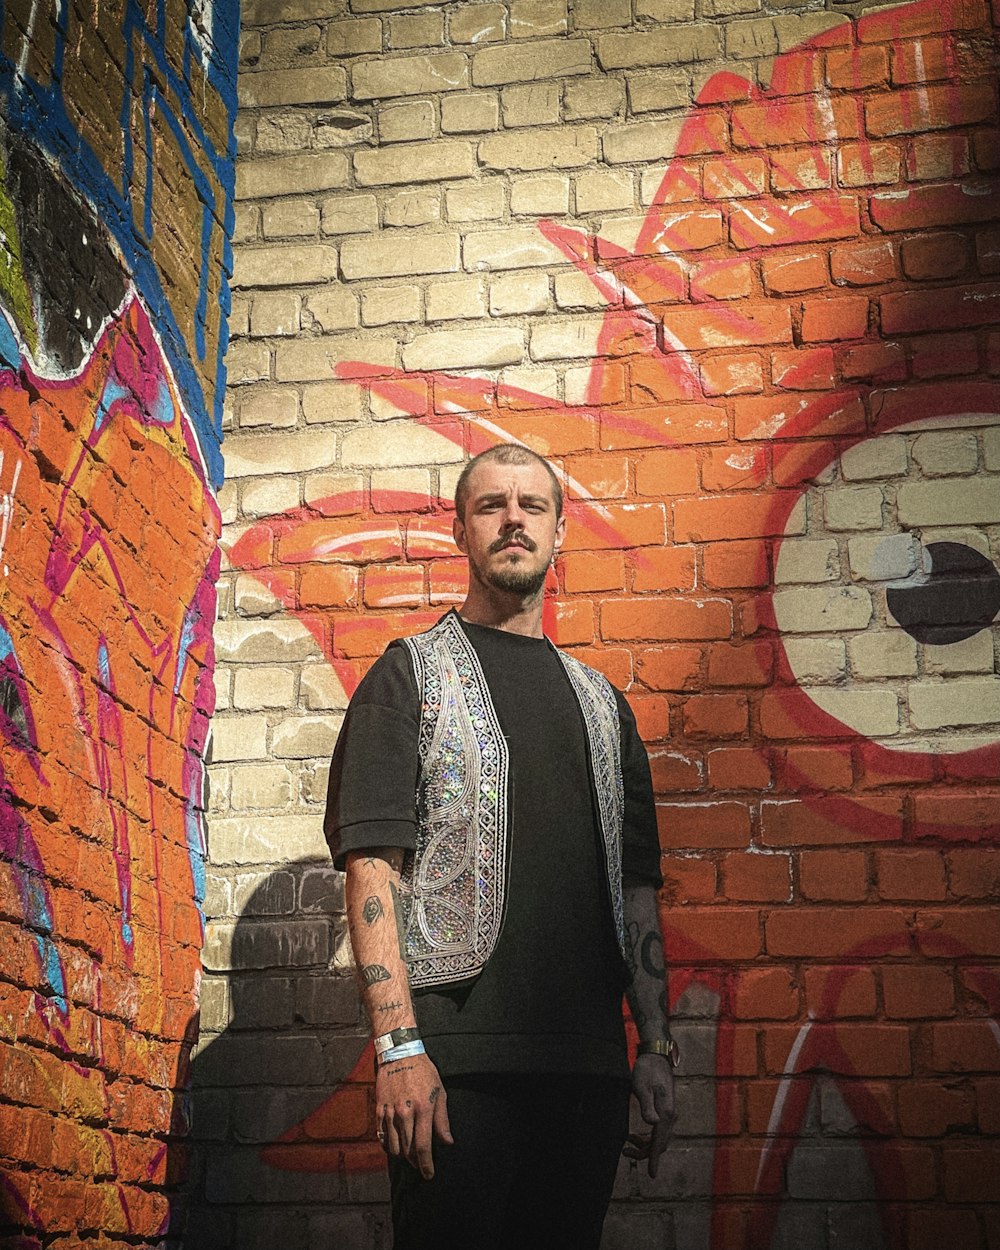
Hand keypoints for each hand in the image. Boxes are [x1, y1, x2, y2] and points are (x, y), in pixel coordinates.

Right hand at [375, 1051, 451, 1178]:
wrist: (400, 1053)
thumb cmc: (424, 1072)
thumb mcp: (439, 1092)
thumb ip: (442, 1120)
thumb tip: (447, 1142)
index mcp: (423, 1109)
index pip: (423, 1147)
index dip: (426, 1165)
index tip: (429, 1174)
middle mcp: (405, 1113)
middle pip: (407, 1151)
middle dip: (415, 1163)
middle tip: (421, 1165)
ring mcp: (390, 1112)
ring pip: (394, 1147)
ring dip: (402, 1156)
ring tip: (409, 1156)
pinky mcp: (379, 1109)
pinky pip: (382, 1136)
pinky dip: (389, 1146)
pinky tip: (396, 1145)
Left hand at [623, 1052, 674, 1177]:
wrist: (656, 1056)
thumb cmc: (648, 1069)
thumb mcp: (642, 1085)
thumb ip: (647, 1105)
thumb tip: (652, 1124)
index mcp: (667, 1112)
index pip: (659, 1140)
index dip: (654, 1158)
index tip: (652, 1174)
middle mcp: (671, 1115)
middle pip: (660, 1143)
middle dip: (645, 1152)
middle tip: (625, 1150)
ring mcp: (669, 1113)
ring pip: (659, 1139)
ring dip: (645, 1145)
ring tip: (627, 1142)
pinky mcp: (665, 1110)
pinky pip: (659, 1131)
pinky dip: (648, 1137)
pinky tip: (635, 1134)